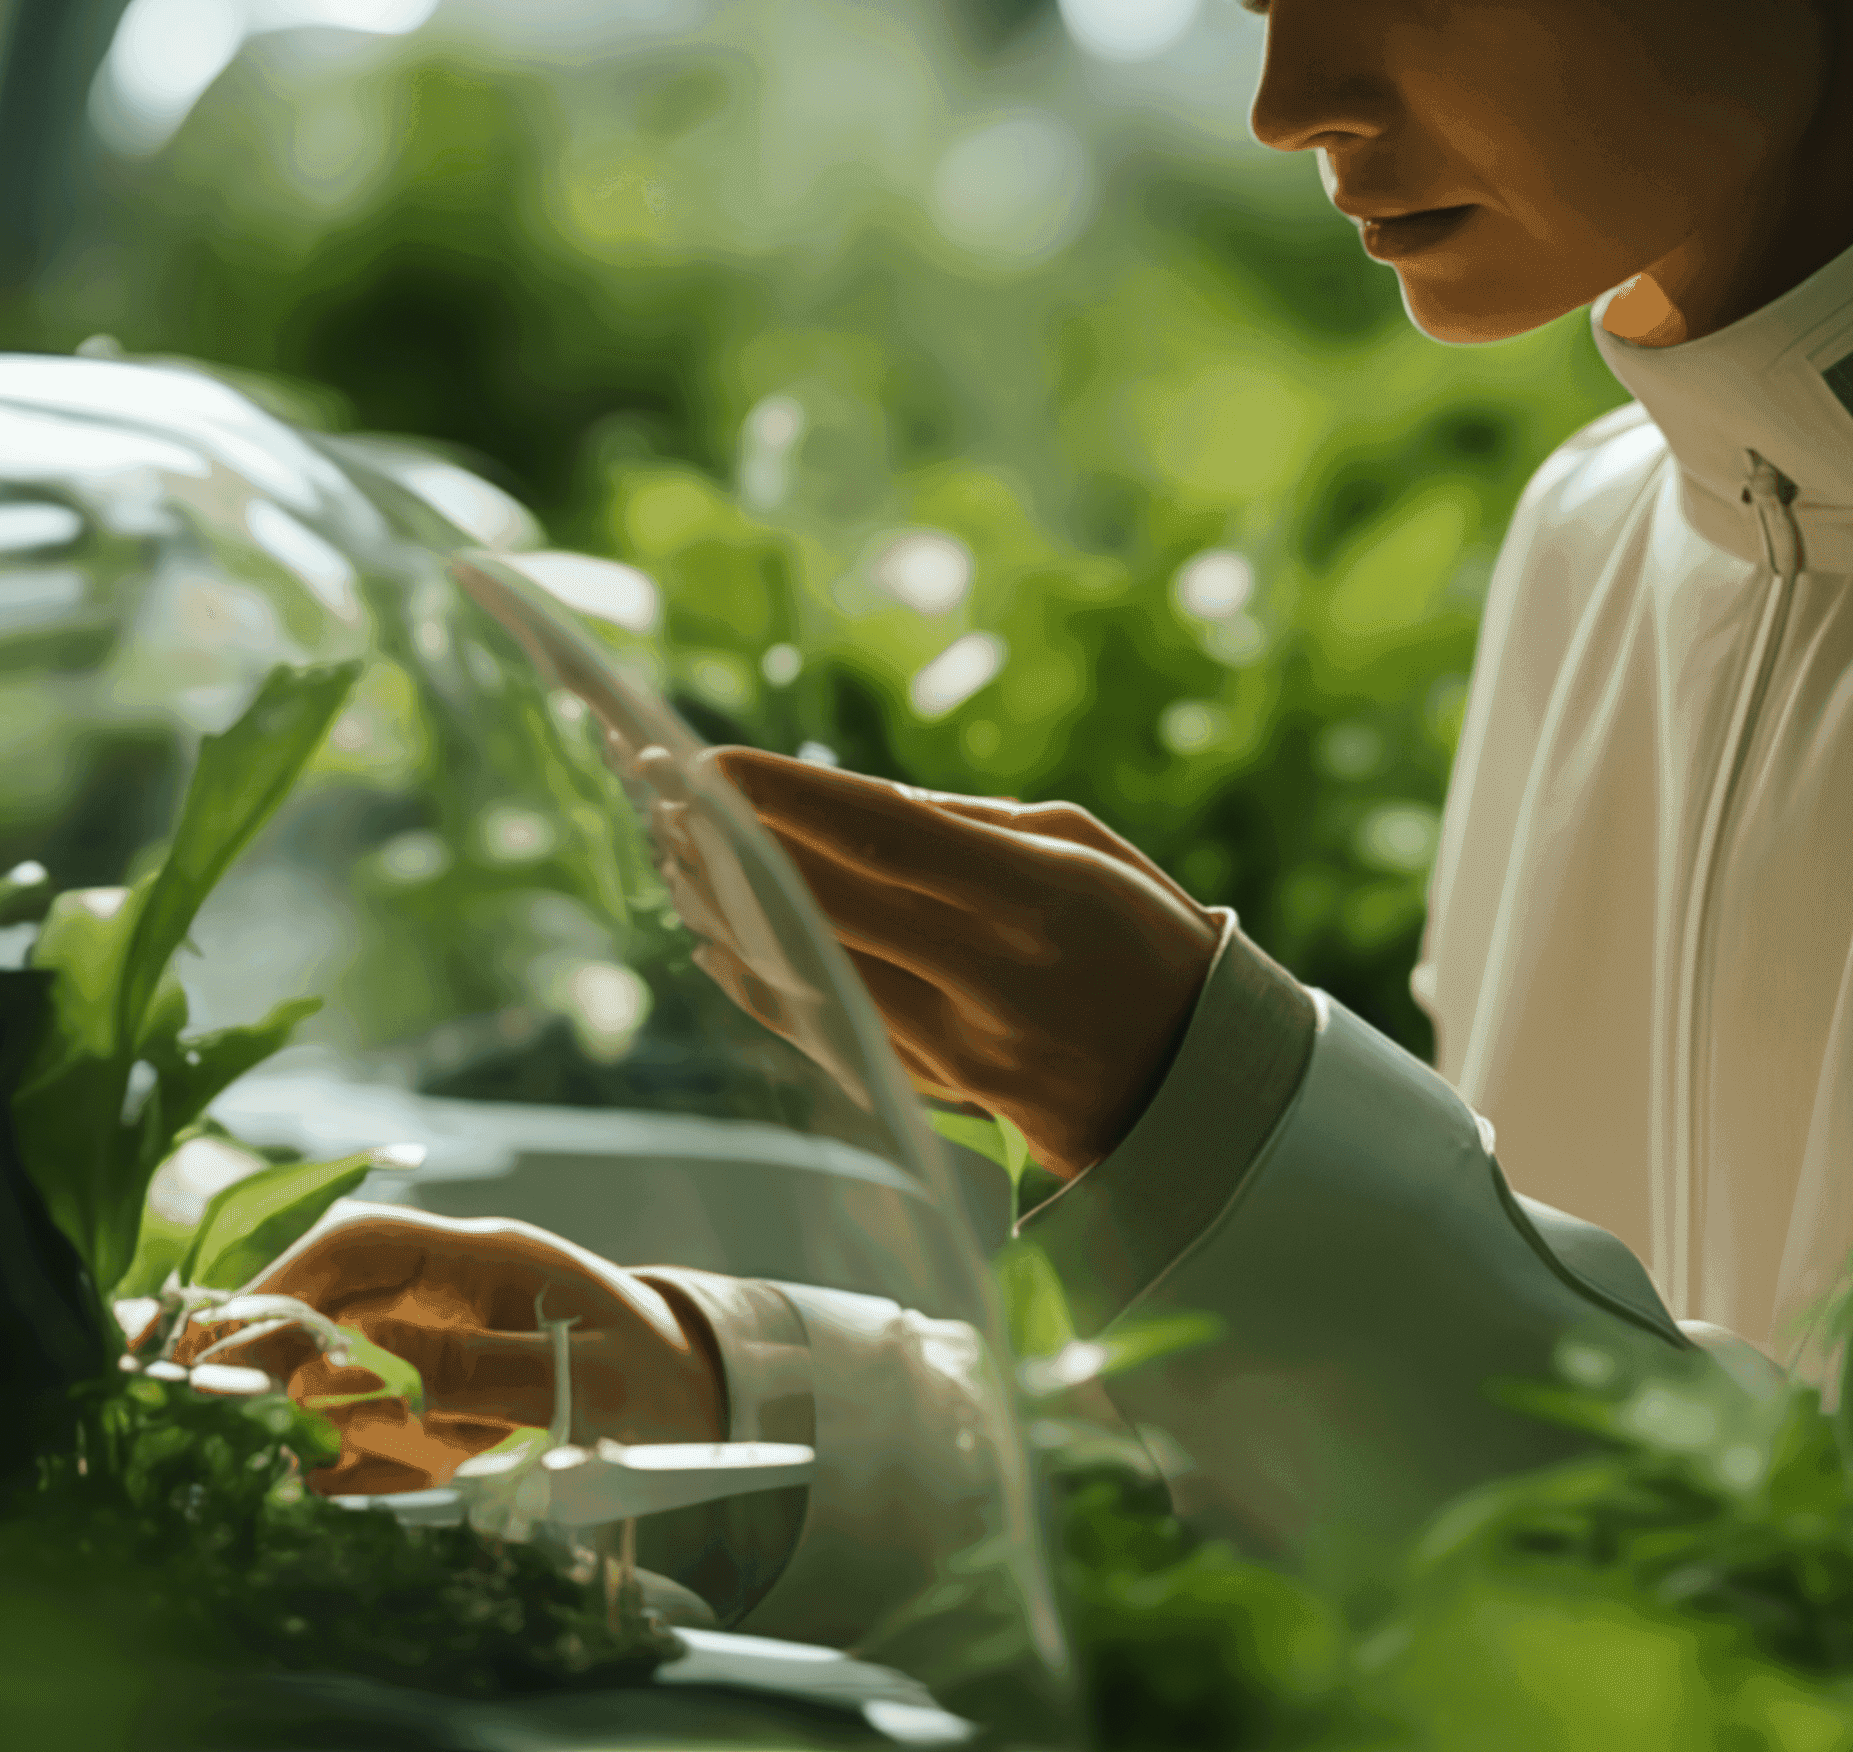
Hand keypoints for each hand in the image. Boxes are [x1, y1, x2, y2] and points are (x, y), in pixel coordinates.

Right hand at [169, 1208, 725, 1494]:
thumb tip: (364, 1364)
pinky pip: (359, 1426)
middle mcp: (446, 1298)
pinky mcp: (438, 1413)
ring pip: (329, 1364)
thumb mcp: (582, 1377)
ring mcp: (437, 1354)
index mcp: (482, 1260)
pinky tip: (277, 1481)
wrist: (710, 1414)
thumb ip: (475, 1371)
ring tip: (210, 1438)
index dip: (284, 1279)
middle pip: (325, 1302)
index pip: (360, 1246)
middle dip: (256, 1343)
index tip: (228, 1331)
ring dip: (273, 1398)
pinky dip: (316, 1454)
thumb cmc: (657, 1382)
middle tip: (190, 1393)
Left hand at [705, 750, 1215, 1182]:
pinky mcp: (937, 1093)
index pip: (880, 838)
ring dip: (730, 915)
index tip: (703, 760)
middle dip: (730, 848)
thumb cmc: (1144, 938)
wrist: (1196, 1087)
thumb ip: (964, 824)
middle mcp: (987, 974)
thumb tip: (848, 803)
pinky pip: (831, 1031)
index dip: (783, 799)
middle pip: (826, 907)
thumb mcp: (1082, 849)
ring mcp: (956, 1045)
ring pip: (813, 976)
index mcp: (1034, 895)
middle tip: (656, 796)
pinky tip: (719, 945)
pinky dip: (767, 987)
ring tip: (669, 858)